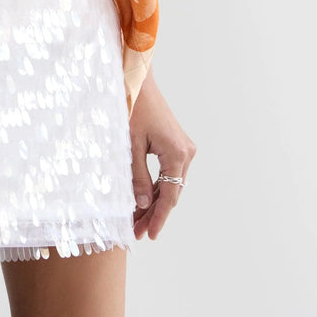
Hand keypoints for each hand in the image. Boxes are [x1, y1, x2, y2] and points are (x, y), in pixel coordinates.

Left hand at [128, 72, 195, 241]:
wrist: (137, 80)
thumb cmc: (132, 108)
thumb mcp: (130, 146)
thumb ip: (137, 177)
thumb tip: (142, 206)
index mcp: (177, 154)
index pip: (170, 196)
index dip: (159, 218)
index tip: (149, 236)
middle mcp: (186, 153)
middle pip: (172, 193)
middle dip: (155, 214)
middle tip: (137, 233)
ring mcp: (184, 148)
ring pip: (170, 184)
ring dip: (154, 202)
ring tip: (137, 221)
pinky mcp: (176, 144)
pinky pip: (168, 173)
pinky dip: (156, 187)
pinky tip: (142, 200)